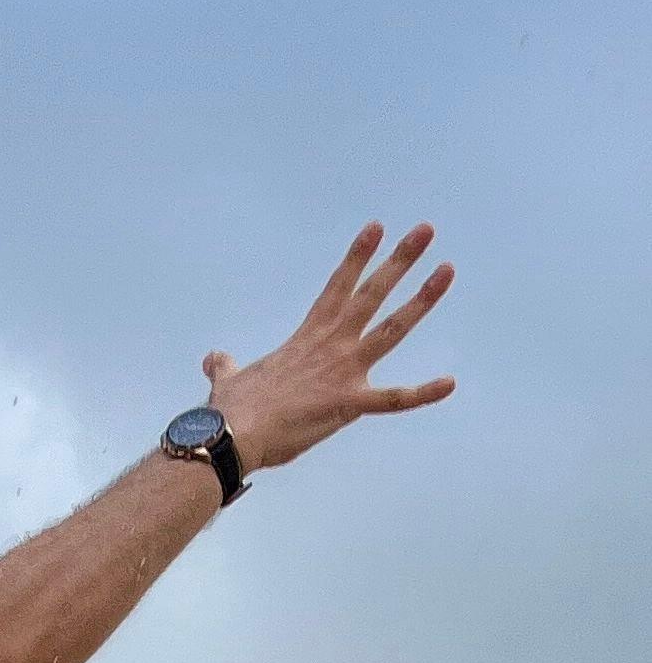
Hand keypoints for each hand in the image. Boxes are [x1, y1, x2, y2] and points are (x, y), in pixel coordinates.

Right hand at [202, 222, 455, 473]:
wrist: (231, 434)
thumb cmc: (229, 410)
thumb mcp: (227, 380)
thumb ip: (226, 366)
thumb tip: (213, 359)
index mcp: (306, 337)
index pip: (337, 286)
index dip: (358, 256)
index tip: (377, 228)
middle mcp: (331, 345)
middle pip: (371, 293)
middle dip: (400, 260)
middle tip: (426, 231)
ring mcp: (343, 371)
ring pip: (391, 328)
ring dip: (421, 300)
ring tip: (446, 271)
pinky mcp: (348, 404)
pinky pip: (394, 399)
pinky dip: (422, 393)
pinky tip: (449, 383)